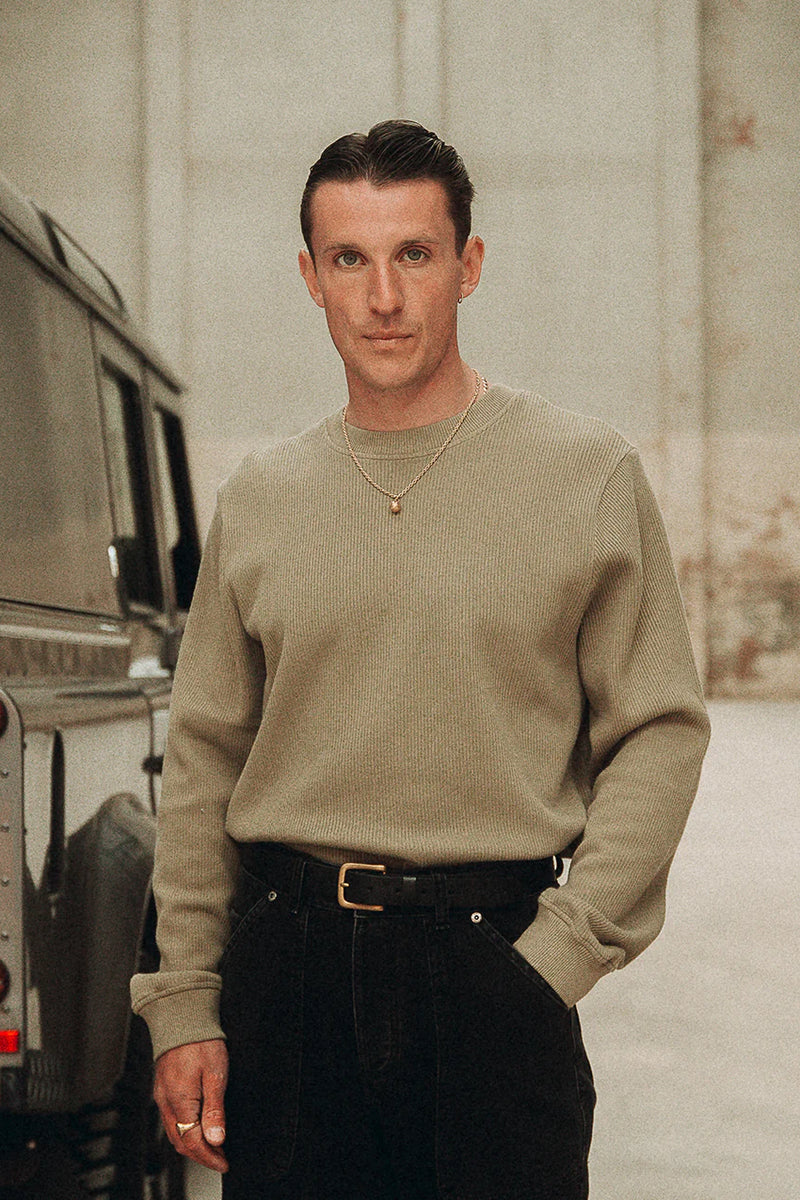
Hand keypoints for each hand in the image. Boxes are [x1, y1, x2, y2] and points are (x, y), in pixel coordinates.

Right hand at [154, 1038, 228, 1172]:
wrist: (182, 1016)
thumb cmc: (201, 1041)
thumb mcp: (216, 1075)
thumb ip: (215, 1110)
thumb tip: (216, 1139)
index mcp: (180, 1101)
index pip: (193, 1142)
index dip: (209, 1157)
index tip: (224, 1162)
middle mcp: (166, 1102)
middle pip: (180, 1141)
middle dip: (200, 1155)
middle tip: (220, 1158)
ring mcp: (162, 1095)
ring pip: (173, 1132)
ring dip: (191, 1144)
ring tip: (211, 1147)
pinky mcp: (162, 1087)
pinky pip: (170, 1118)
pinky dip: (183, 1130)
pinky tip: (196, 1126)